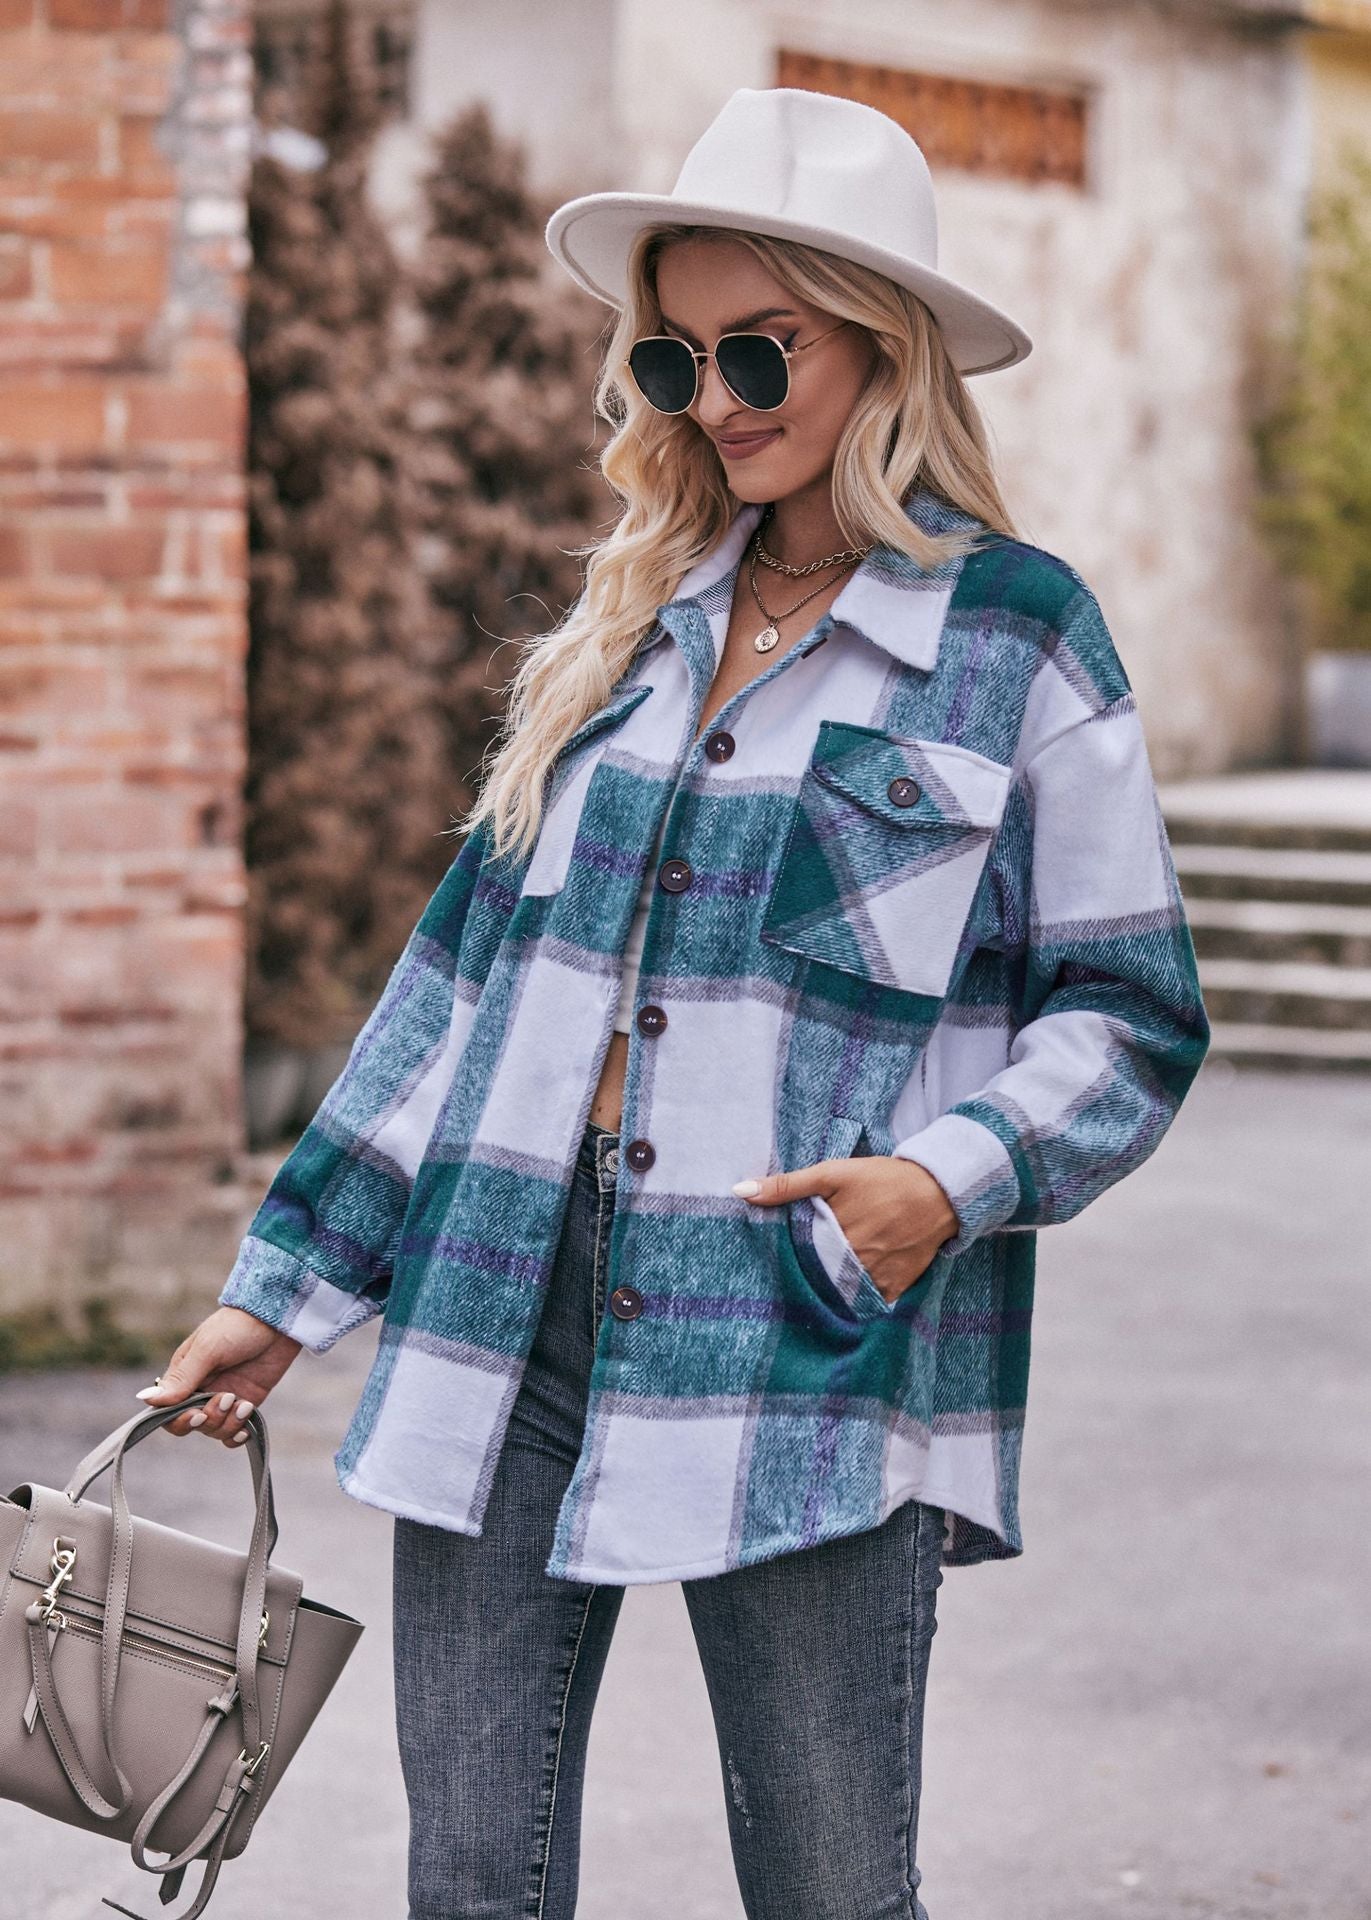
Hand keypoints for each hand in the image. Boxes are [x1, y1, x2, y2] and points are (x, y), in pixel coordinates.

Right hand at [132, 1307, 302, 1447]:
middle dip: (208, 1420)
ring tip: (243, 1403)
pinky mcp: (245, 1403)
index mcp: (183, 1376)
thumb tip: (144, 1399)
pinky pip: (233, 1432)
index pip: (167, 1412)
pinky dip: (237, 1435)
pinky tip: (246, 1427)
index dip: (180, 1420)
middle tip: (227, 1399)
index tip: (198, 1414)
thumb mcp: (207, 1350)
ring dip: (228, 1423)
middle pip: (191, 1425)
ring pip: (214, 1430)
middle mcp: (200, 1391)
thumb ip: (181, 1378)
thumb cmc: (237, 1327)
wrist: (277, 1321)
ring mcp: (223, 1398)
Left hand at [733, 1153, 959, 1306]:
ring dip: (831, 1289)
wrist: (937, 1190)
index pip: (796, 1261)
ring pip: (841, 1294)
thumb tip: (740, 1191)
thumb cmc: (882, 1179)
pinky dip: (858, 1299)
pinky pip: (868, 1303)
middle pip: (817, 1280)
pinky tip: (850, 1289)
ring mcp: (876, 1278)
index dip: (789, 1261)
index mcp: (833, 1237)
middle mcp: (854, 1262)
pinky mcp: (896, 1287)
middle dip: (809, 1277)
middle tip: (801, 1272)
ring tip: (826, 1278)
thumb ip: (786, 1185)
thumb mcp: (832, 1174)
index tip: (782, 1261)